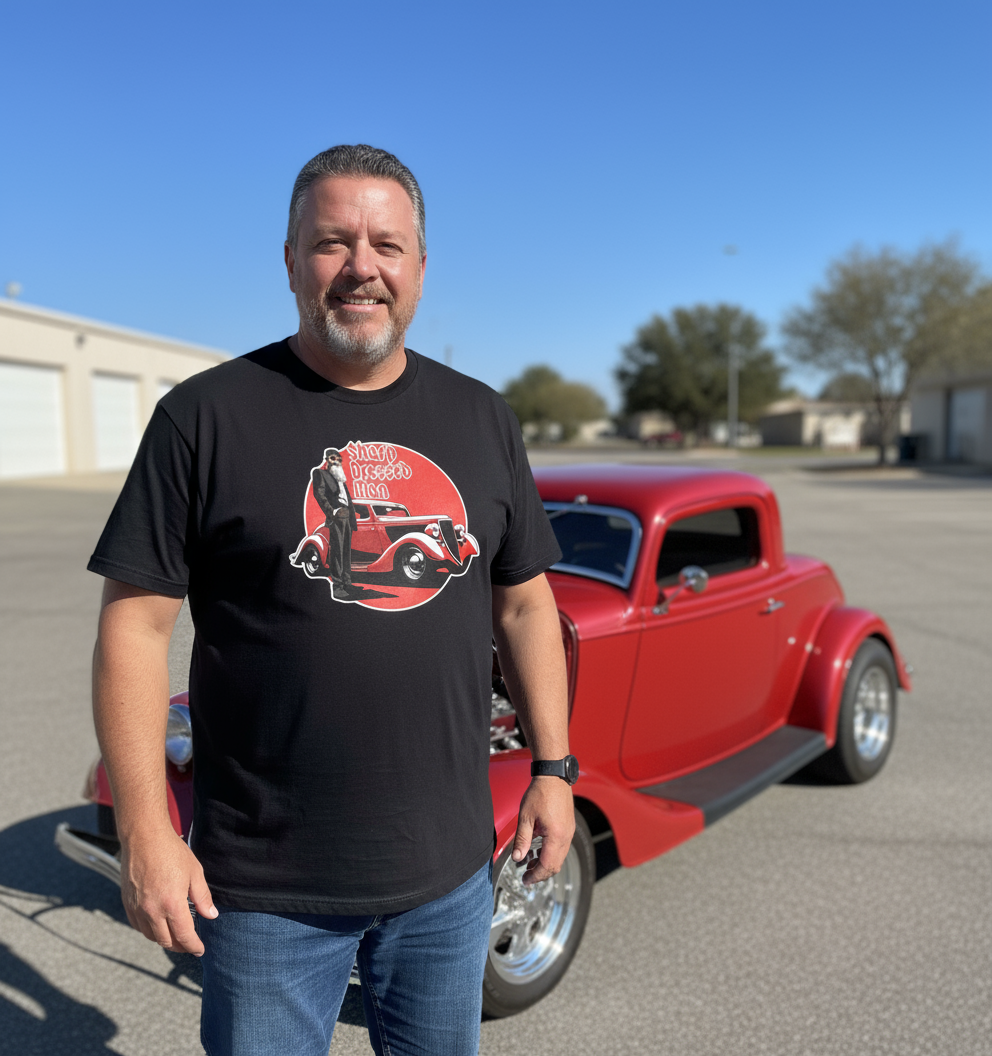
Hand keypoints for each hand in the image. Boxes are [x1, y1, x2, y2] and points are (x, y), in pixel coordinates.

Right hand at [119, 826, 217, 955]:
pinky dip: (149, 931)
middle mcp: (152, 911)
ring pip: (151, 936)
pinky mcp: (127, 904)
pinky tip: (158, 926)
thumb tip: (211, 915)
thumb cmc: (172, 852)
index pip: (184, 936)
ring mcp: (137, 908)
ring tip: (175, 937)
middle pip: (166, 941)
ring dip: (164, 940)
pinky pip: (138, 926)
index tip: (200, 950)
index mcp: (172, 904)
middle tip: (189, 944)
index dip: (193, 946)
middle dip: (180, 946)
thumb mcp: (194, 872)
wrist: (144, 837)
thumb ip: (203, 897)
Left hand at [511, 777, 575, 884]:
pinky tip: (538, 850)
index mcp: (556, 836)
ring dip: (546, 864)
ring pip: (560, 857)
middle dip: (541, 873)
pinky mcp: (569, 827)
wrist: (553, 776)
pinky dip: (551, 854)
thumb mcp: (526, 817)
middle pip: (556, 865)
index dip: (536, 876)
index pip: (547, 865)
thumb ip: (521, 840)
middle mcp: (566, 836)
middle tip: (527, 876)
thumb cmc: (540, 793)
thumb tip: (517, 858)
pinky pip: (562, 847)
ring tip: (530, 863)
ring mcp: (570, 831)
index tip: (525, 881)